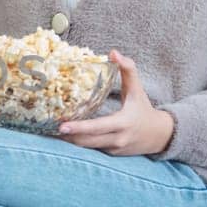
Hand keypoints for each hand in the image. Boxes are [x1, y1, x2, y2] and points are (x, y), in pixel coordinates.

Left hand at [57, 50, 173, 155]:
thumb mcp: (137, 89)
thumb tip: (113, 52)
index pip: (98, 127)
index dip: (79, 128)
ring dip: (69, 140)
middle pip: (87, 140)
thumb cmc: (144, 109)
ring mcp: (113, 149)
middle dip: (67, 135)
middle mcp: (117, 139)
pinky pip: (92, 148)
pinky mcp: (111, 154)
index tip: (62, 125)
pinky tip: (66, 135)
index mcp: (123, 122)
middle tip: (48, 127)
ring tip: (52, 130)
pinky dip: (79, 142)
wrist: (159, 136)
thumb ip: (127, 69)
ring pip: (86, 147)